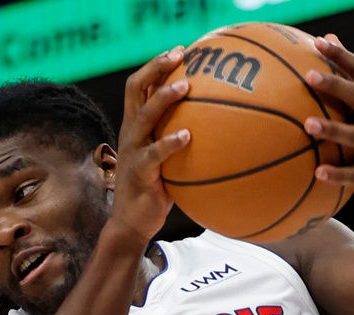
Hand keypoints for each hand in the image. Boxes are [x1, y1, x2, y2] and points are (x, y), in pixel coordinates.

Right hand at [110, 47, 190, 243]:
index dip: (157, 65)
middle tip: (181, 55)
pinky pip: (155, 154)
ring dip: (165, 98)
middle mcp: (131, 133)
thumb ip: (182, 140)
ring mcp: (133, 151)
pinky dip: (170, 143)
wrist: (132, 224)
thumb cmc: (156, 191)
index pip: (140, 86)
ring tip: (187, 86)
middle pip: (137, 89)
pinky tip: (188, 136)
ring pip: (144, 115)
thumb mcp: (168, 161)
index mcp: (136, 126)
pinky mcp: (139, 172)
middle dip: (157, 68)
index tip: (181, 51)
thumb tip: (222, 130)